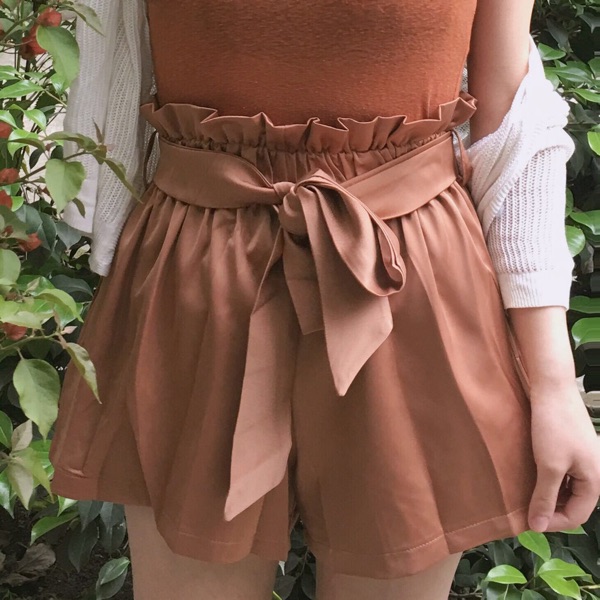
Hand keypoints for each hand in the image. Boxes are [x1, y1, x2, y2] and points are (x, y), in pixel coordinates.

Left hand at [527, 380, 599, 532]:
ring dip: (549, 493)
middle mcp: (595, 471)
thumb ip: (545, 497)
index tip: (529, 521)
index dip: (553, 522)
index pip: (578, 515)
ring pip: (568, 487)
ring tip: (527, 494)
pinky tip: (532, 476)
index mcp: (596, 480)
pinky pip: (564, 472)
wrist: (552, 388)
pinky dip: (550, 478)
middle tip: (526, 509)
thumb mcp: (549, 466)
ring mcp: (584, 458)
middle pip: (575, 502)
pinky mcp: (572, 447)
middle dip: (552, 509)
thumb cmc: (553, 426)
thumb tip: (538, 527)